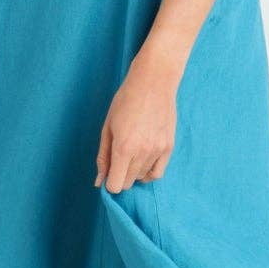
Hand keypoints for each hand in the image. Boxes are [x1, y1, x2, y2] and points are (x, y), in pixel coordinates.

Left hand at [95, 50, 178, 192]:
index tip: (108, 172)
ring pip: (141, 178)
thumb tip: (100, 182)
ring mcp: (158, 151)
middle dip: (119, 176)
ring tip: (132, 150)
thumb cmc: (125, 101)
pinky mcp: (169, 147)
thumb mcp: (107, 127)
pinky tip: (143, 161)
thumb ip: (103, 156)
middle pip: (127, 183)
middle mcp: (142, 153)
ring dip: (133, 171)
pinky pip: (157, 173)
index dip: (109, 182)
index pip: (115, 185)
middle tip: (118, 157)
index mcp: (123, 147)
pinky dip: (148, 172)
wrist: (153, 82)